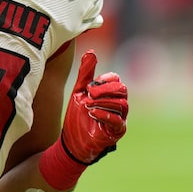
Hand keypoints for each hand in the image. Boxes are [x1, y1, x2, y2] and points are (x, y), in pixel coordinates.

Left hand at [60, 50, 127, 164]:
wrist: (71, 139)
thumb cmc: (77, 115)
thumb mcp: (78, 91)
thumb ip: (86, 73)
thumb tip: (91, 52)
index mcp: (110, 93)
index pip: (116, 80)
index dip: (105, 79)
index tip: (91, 84)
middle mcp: (118, 104)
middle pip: (122, 90)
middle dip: (105, 89)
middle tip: (89, 93)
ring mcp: (119, 118)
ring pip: (122, 104)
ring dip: (104, 102)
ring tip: (88, 105)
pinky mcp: (116, 132)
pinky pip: (118, 121)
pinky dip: (105, 115)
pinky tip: (92, 112)